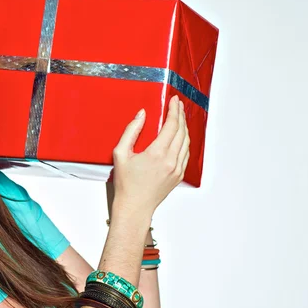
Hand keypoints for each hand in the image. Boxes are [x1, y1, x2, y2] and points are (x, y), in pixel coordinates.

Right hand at [110, 95, 189, 216]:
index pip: (172, 125)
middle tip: (177, 104)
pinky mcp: (179, 176)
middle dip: (180, 115)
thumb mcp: (121, 154)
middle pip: (182, 131)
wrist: (135, 207)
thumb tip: (141, 115)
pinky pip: (186, 154)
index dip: (174, 110)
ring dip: (184, 127)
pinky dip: (184, 141)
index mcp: (157, 153)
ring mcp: (177, 169)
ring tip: (179, 117)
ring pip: (187, 142)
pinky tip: (180, 136)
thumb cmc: (126, 184)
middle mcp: (171, 160)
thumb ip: (131, 131)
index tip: (173, 100)